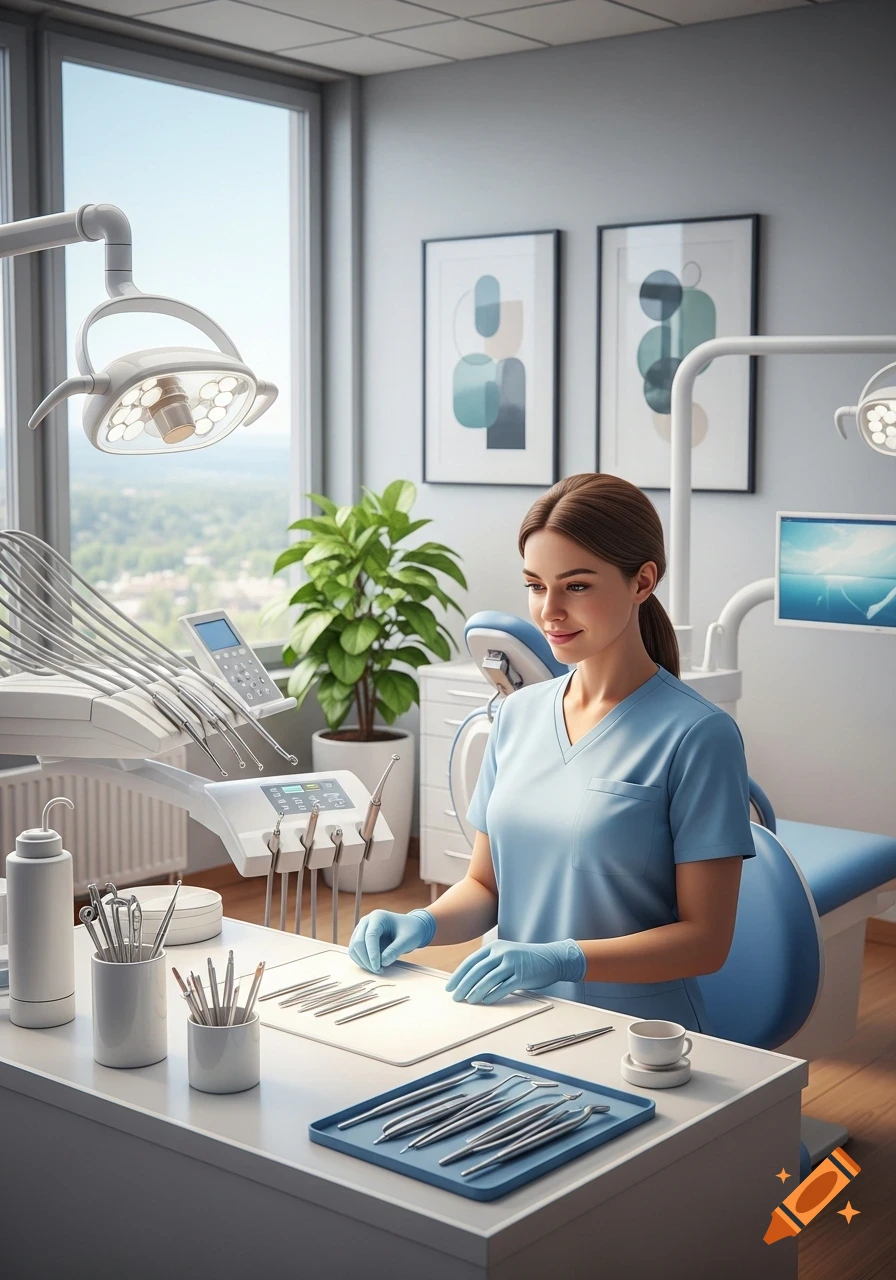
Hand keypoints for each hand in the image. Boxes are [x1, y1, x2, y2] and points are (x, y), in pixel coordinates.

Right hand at [348, 909, 435, 973]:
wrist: (410, 928)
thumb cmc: (410, 931)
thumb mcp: (407, 940)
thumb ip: (395, 950)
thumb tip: (382, 962)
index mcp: (378, 917)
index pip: (370, 936)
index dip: (372, 953)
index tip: (378, 967)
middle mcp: (366, 921)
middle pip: (358, 942)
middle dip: (366, 959)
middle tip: (379, 971)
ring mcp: (361, 930)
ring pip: (354, 948)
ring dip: (363, 962)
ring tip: (378, 969)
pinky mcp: (360, 939)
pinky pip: (355, 952)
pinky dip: (361, 961)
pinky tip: (373, 966)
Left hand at [445, 939, 586, 1004]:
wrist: (552, 958)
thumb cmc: (526, 959)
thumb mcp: (506, 954)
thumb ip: (490, 962)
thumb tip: (468, 979)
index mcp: (495, 946)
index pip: (471, 961)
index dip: (458, 975)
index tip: (450, 987)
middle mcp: (502, 953)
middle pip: (477, 970)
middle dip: (463, 985)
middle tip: (455, 997)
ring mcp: (512, 963)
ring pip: (488, 979)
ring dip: (475, 992)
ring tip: (468, 1001)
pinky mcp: (522, 975)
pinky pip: (503, 987)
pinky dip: (492, 994)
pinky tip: (485, 1001)